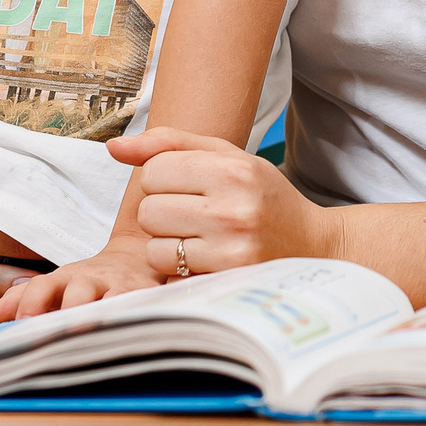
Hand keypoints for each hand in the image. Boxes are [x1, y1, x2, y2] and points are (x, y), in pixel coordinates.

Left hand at [0, 242, 161, 323]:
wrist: (134, 259)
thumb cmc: (87, 282)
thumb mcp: (55, 285)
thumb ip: (24, 299)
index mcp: (65, 279)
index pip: (44, 285)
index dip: (32, 302)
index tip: (21, 324)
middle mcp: (93, 280)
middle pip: (79, 289)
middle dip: (68, 310)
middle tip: (57, 333)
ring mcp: (122, 288)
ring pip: (114, 298)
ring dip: (102, 315)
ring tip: (92, 333)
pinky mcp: (148, 297)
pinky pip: (145, 306)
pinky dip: (137, 318)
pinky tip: (128, 335)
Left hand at [107, 125, 339, 276]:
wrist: (312, 246)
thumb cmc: (262, 197)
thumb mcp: (227, 157)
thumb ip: (168, 145)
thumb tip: (112, 148)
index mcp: (232, 169)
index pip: (154, 169)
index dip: (165, 178)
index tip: (191, 185)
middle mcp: (232, 208)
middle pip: (148, 208)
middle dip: (163, 211)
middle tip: (196, 213)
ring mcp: (229, 248)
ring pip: (152, 244)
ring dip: (167, 242)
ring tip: (201, 237)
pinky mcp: (224, 280)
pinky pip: (167, 271)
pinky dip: (177, 267)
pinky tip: (205, 258)